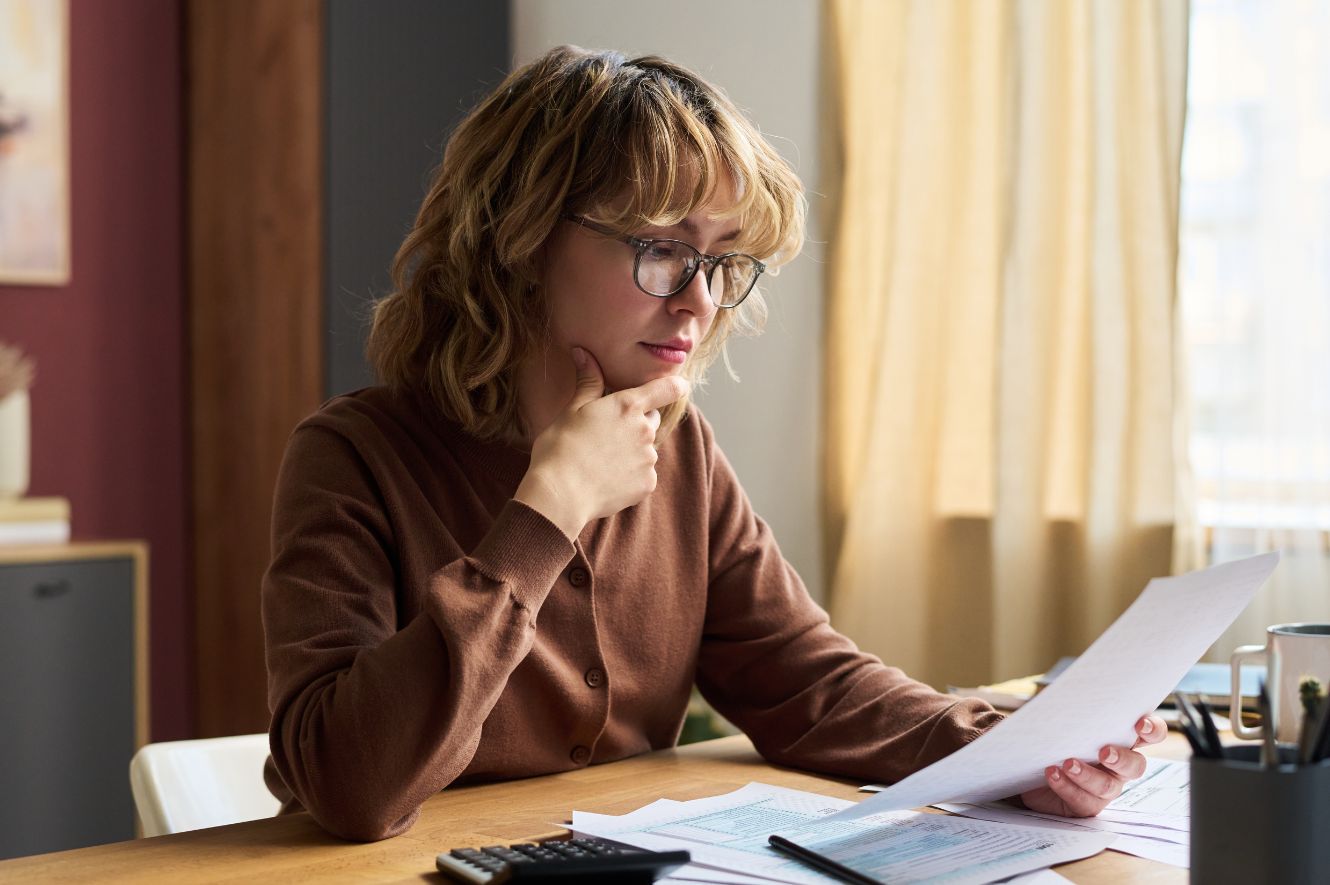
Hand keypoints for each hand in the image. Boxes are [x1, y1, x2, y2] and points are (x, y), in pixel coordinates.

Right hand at [514, 347, 688, 539]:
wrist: (560, 494)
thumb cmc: (560, 448)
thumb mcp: (572, 410)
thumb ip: (588, 382)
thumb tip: (583, 352)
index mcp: (627, 406)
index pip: (666, 389)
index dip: (675, 385)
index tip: (680, 385)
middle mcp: (644, 430)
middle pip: (651, 420)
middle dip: (637, 422)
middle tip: (608, 434)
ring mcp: (648, 459)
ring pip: (646, 449)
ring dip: (632, 451)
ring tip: (602, 460)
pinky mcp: (647, 484)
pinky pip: (644, 474)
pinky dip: (630, 475)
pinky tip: (607, 479)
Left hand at [1017, 714, 1167, 816]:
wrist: (1024, 765)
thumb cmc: (1049, 735)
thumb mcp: (1058, 715)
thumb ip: (1070, 705)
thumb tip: (1067, 693)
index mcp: (1120, 738)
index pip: (1150, 734)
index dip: (1153, 729)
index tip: (1141, 724)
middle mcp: (1118, 765)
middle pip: (1135, 766)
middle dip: (1122, 758)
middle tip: (1104, 752)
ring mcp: (1103, 787)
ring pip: (1107, 786)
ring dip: (1088, 775)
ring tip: (1067, 763)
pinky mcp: (1084, 804)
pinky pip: (1082, 800)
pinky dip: (1066, 786)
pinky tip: (1052, 773)